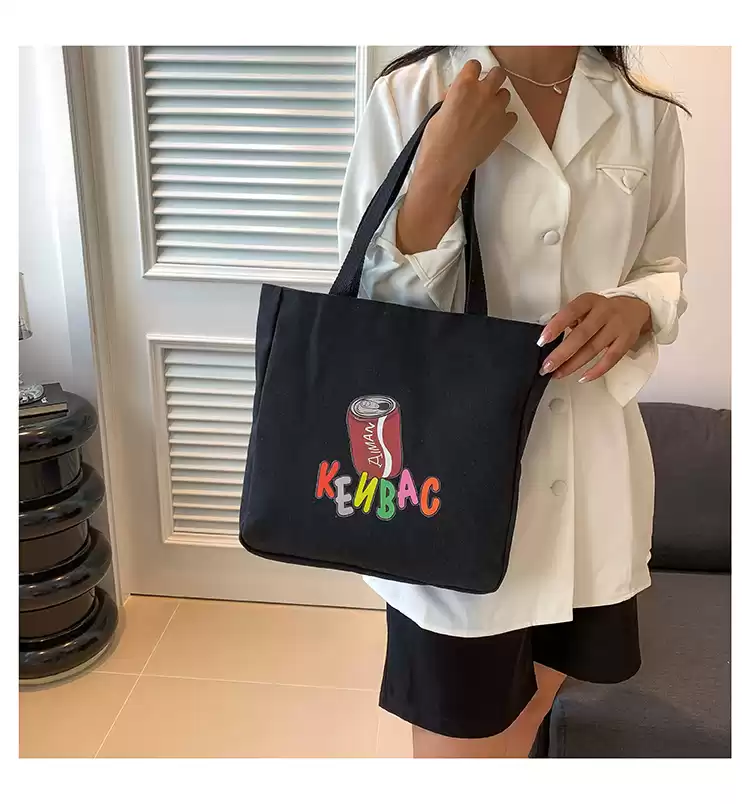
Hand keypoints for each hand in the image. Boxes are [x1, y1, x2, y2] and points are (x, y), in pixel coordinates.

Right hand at [419, 60, 517, 186]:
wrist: (447, 163)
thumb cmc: (438, 141)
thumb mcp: (438, 111)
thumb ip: (452, 98)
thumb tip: (456, 96)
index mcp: (464, 85)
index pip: (474, 65)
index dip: (473, 72)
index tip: (472, 78)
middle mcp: (483, 93)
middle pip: (498, 73)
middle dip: (492, 80)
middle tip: (485, 91)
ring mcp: (496, 109)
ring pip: (506, 94)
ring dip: (498, 100)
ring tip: (488, 113)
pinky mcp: (504, 126)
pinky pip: (512, 116)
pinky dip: (505, 119)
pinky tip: (495, 126)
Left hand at [538, 293, 652, 382]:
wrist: (634, 308)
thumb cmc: (600, 311)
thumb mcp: (584, 307)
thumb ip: (568, 319)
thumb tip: (548, 338)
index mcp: (589, 301)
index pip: (570, 312)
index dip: (556, 326)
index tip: (542, 341)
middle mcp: (604, 312)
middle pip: (581, 335)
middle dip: (562, 353)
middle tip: (547, 367)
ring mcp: (617, 327)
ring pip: (593, 348)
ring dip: (573, 364)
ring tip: (558, 374)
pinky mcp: (626, 341)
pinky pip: (611, 358)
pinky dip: (596, 370)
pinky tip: (582, 378)